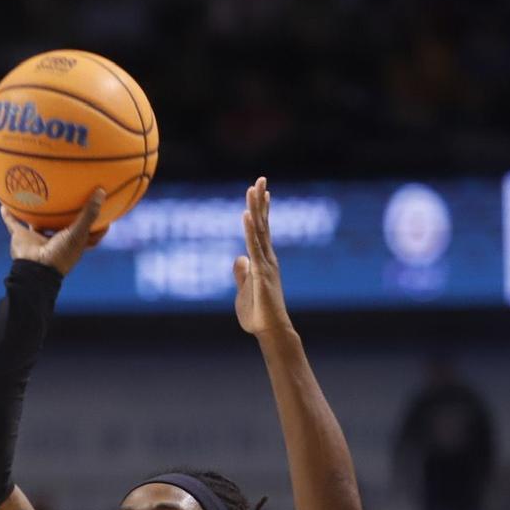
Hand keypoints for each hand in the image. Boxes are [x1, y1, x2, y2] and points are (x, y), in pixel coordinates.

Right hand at [2, 191, 104, 276]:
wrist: (35, 270)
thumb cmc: (60, 254)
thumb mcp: (79, 233)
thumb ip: (90, 214)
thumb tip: (101, 192)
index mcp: (72, 244)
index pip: (87, 235)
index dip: (96, 226)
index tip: (105, 214)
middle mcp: (55, 241)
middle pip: (62, 228)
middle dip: (65, 218)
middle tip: (70, 200)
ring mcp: (37, 240)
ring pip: (37, 225)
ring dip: (36, 216)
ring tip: (37, 199)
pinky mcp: (21, 238)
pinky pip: (13, 223)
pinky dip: (8, 216)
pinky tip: (3, 205)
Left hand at [234, 176, 290, 334]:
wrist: (270, 331)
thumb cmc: (258, 315)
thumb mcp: (243, 290)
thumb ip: (242, 273)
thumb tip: (239, 258)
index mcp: (263, 261)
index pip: (262, 230)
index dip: (261, 210)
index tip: (262, 191)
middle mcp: (267, 258)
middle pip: (263, 224)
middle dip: (260, 201)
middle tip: (260, 178)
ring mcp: (266, 264)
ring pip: (260, 231)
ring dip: (256, 209)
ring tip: (254, 188)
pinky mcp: (261, 273)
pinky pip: (254, 247)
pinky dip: (250, 230)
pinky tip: (247, 215)